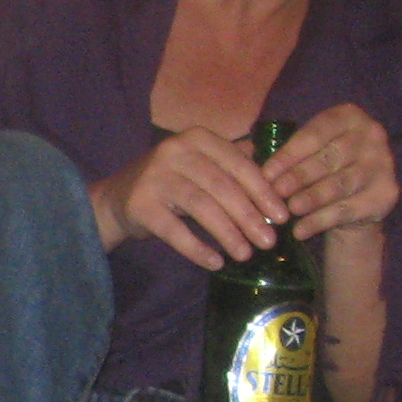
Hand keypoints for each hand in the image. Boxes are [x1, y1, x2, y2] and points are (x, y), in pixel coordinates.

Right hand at [89, 128, 285, 268]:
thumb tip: (282, 176)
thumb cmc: (172, 181)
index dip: (263, 192)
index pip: (239, 165)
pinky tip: (215, 262)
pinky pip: (174, 230)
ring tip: (246, 255)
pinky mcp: (140, 204)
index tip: (283, 217)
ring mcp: (155, 177)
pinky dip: (197, 248)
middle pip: (222, 187)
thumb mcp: (203, 164)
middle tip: (269, 242)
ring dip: (228, 234)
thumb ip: (236, 164)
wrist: (118, 197)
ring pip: (202, 206)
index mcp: (197, 138)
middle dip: (249, 217)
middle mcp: (174, 151)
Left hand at [266, 104, 397, 240]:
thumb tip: (239, 155)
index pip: (315, 134)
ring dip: (309, 199)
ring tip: (287, 211)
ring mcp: (384, 164)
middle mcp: (372, 135)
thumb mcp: (304, 150)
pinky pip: (348, 209)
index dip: (288, 155)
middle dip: (297, 178)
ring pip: (339, 184)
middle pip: (328, 159)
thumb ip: (278, 149)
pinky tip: (300, 230)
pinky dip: (320, 221)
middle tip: (274, 193)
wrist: (356, 195)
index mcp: (349, 116)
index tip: (265, 174)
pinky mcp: (387, 193)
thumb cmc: (321, 165)